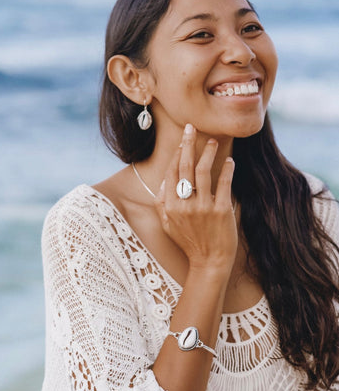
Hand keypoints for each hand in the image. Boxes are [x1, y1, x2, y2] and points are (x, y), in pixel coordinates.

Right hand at [154, 124, 237, 273]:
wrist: (209, 262)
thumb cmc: (188, 242)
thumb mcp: (167, 225)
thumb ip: (162, 203)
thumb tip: (163, 182)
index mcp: (170, 206)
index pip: (172, 173)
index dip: (177, 154)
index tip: (182, 141)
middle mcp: (185, 205)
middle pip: (185, 167)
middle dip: (188, 144)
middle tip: (191, 128)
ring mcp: (203, 207)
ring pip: (204, 172)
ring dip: (208, 152)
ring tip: (212, 141)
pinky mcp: (222, 211)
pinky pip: (224, 184)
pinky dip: (227, 170)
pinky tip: (229, 161)